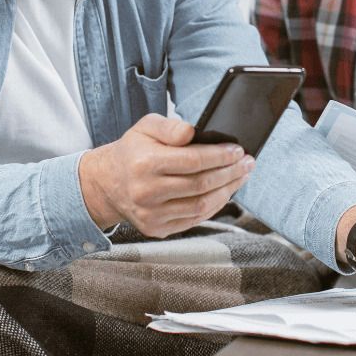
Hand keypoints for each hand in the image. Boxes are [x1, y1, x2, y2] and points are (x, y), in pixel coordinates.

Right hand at [79, 113, 255, 236]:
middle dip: (230, 173)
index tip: (238, 150)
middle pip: (201, 185)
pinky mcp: (156, 229)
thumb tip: (193, 132)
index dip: (220, 156)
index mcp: (144, 164)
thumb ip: (170, 127)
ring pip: (201, 205)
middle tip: (247, 162)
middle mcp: (147, 192)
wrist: (107, 183)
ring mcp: (151, 215)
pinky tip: (225, 192)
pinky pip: (195, 219)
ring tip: (241, 176)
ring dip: (228, 190)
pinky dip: (214, 206)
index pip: (193, 161)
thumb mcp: (145, 127)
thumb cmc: (132, 151)